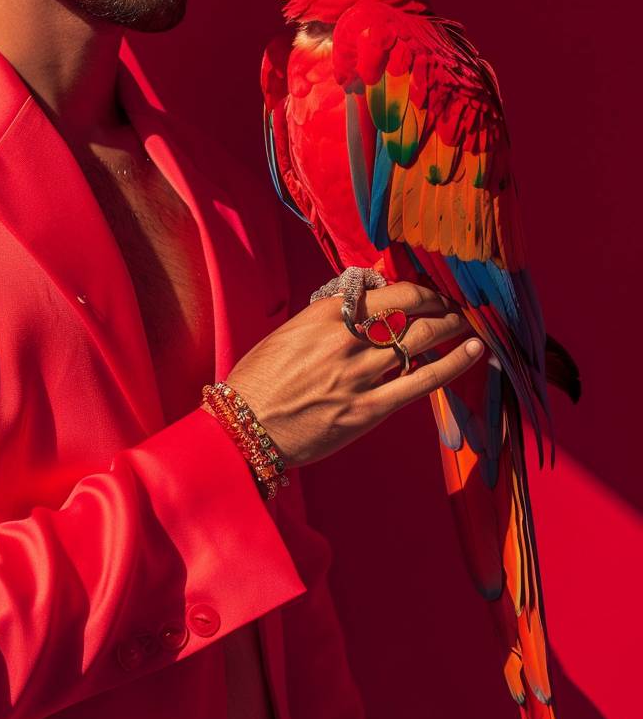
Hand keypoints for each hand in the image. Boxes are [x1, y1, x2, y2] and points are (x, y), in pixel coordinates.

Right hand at [224, 281, 483, 468]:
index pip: (388, 292)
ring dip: (451, 327)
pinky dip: (452, 364)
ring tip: (468, 323)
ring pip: (420, 341)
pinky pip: (421, 382)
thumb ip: (329, 316)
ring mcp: (358, 376)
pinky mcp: (368, 410)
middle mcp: (344, 340)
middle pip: (410, 312)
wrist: (245, 428)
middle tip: (455, 306)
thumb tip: (367, 297)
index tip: (428, 293)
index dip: (418, 290)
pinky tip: (473, 350)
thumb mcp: (289, 334)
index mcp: (323, 317)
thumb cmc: (261, 380)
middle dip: (440, 306)